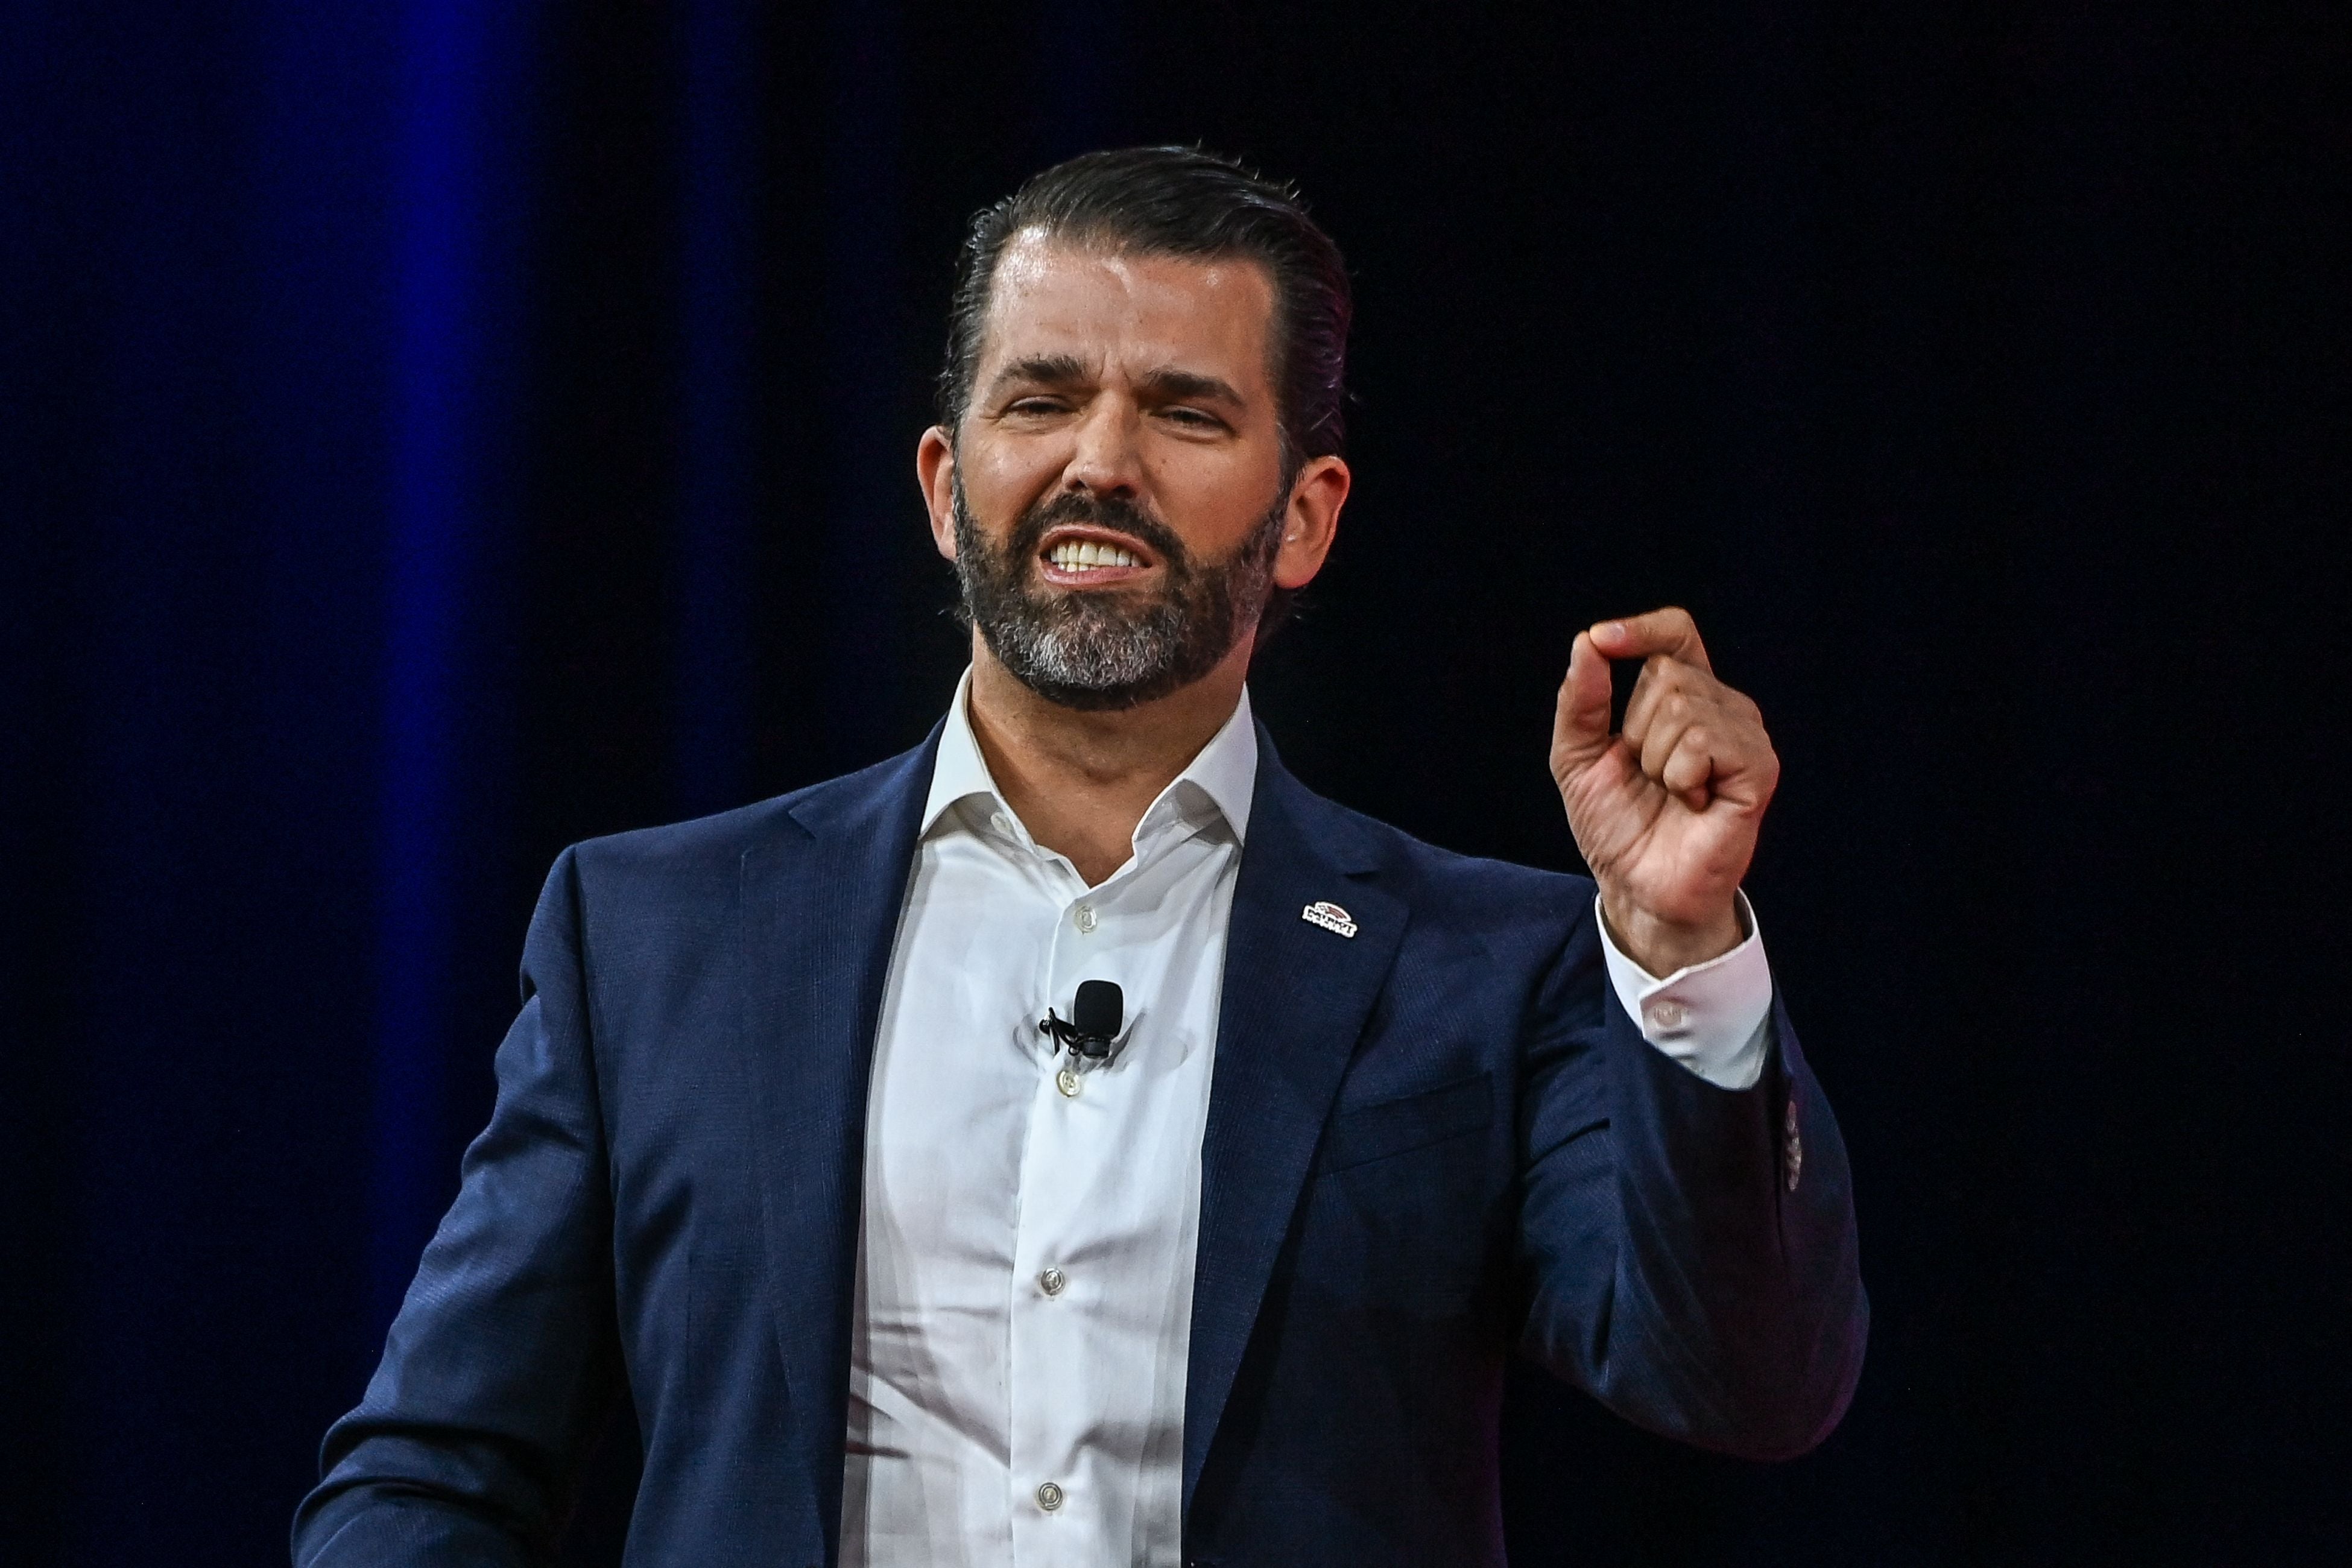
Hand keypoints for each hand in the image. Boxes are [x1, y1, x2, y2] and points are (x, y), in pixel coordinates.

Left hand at [1549, 608, 1779, 976]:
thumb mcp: (1578, 756)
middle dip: (1635, 728)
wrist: (1638, 886)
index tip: (1602, 641)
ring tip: (1670, 792)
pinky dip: (1680, 775)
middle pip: (1667, 672)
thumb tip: (1589, 643)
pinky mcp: (1759, 769)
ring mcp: (1746, 736)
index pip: (1675, 634)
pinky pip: (1705, 741)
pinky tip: (1692, 802)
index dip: (1641, 628)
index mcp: (1684, 696)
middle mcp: (1722, 707)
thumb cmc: (1616, 823)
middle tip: (1647, 775)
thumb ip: (1581, 700)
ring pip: (1684, 705)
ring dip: (1655, 758)